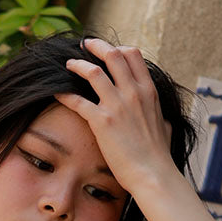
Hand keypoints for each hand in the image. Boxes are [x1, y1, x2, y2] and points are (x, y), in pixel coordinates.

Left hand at [55, 39, 175, 197]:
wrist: (153, 174)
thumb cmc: (158, 156)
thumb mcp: (164, 125)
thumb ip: (158, 114)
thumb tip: (160, 115)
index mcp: (148, 91)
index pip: (133, 55)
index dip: (117, 48)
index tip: (107, 51)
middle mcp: (133, 92)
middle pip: (112, 55)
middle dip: (96, 46)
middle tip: (84, 46)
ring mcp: (117, 105)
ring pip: (93, 72)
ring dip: (78, 64)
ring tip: (68, 64)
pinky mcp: (102, 122)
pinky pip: (78, 101)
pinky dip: (65, 94)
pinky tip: (57, 93)